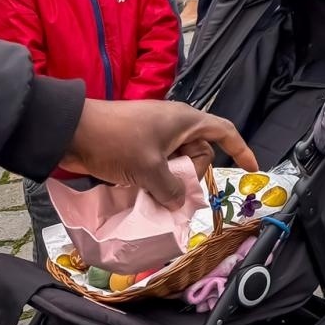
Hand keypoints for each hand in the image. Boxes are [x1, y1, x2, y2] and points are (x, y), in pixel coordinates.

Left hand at [59, 99, 256, 208]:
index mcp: (186, 121)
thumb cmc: (117, 140)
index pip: (224, 132)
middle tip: (173, 194)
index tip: (252, 169)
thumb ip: (171, 189)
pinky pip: (158, 167)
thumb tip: (179, 203)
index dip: (241, 149)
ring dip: (171, 183)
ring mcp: (155, 136)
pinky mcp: (138, 146)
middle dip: (192, 177)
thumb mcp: (149, 169)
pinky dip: (155, 182)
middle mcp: (175, 126)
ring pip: (177, 164)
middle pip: (199, 154)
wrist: (72, 132)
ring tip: (154, 197)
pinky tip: (144, 196)